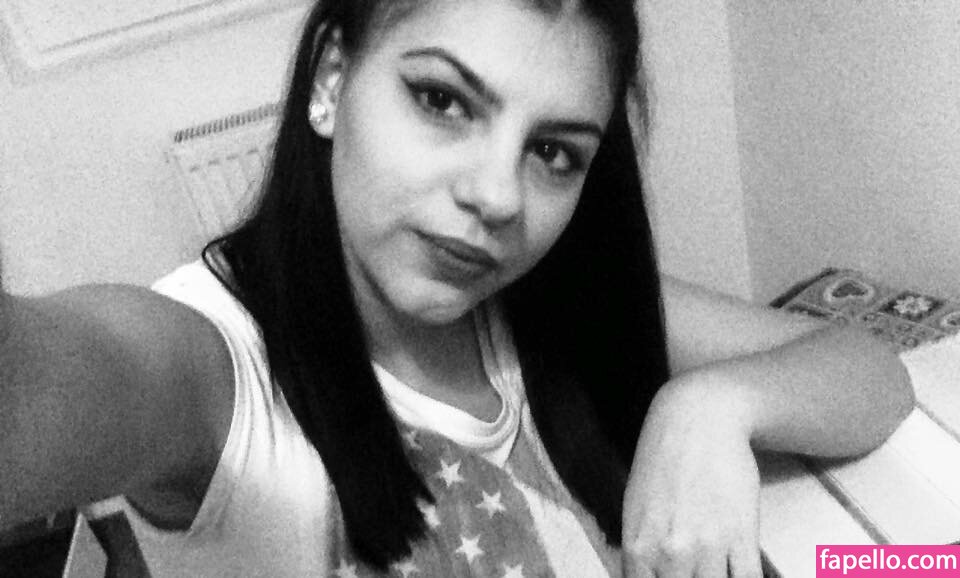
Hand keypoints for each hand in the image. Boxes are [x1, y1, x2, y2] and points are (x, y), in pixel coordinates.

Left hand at [622, 373, 762, 576]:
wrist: (698, 419)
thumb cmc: (663, 458)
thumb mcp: (635, 506)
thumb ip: (641, 550)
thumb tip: (646, 577)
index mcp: (638, 547)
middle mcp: (670, 553)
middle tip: (697, 572)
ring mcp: (708, 547)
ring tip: (716, 569)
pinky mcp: (742, 536)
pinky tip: (742, 573)